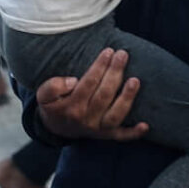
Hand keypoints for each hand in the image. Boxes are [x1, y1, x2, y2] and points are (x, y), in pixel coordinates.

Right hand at [34, 47, 150, 142]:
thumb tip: (73, 81)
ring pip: (115, 115)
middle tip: (122, 55)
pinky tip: (145, 125)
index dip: (99, 67)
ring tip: (135, 80)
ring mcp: (98, 129)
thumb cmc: (54, 105)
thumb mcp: (43, 95)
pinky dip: (134, 133)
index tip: (108, 51)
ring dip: (127, 98)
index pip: (88, 84)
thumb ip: (53, 86)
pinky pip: (121, 136)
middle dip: (115, 73)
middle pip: (104, 95)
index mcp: (71, 107)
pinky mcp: (107, 135)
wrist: (57, 128)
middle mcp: (86, 119)